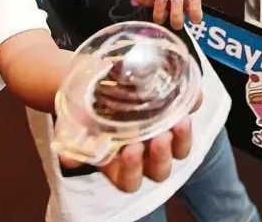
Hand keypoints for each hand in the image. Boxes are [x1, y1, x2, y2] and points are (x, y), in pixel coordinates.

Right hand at [58, 91, 202, 191]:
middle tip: (159, 136)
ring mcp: (162, 132)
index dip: (132, 171)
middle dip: (162, 155)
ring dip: (184, 136)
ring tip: (181, 119)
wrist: (93, 79)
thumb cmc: (82, 110)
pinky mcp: (175, 109)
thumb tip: (67, 158)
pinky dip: (194, 102)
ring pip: (181, 147)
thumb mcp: (71, 124)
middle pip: (160, 169)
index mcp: (119, 164)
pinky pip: (190, 110)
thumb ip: (69, 142)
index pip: (130, 181)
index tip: (130, 149)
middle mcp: (144, 154)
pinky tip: (194, 92)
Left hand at [135, 0, 221, 29]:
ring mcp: (161, 7)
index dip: (194, 12)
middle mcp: (175, 10)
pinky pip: (142, 1)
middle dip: (176, 12)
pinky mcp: (147, 0)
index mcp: (189, 7)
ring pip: (158, 18)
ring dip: (160, 8)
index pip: (195, 18)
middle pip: (176, 23)